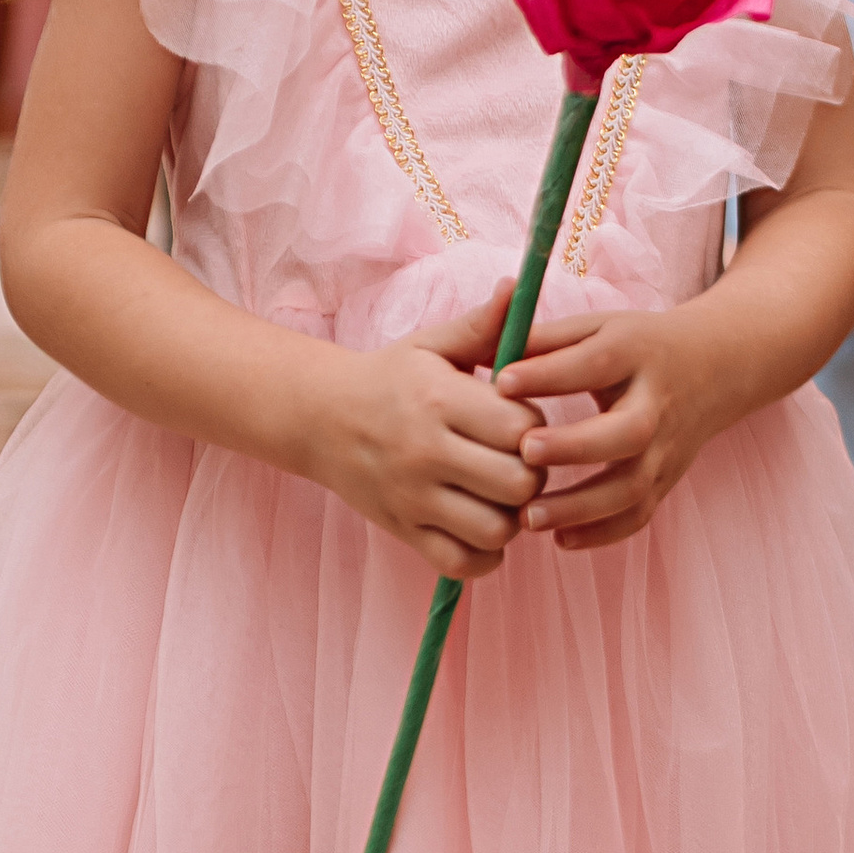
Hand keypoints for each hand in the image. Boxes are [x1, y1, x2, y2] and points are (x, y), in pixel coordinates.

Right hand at [309, 283, 542, 579]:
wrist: (319, 418)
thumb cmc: (390, 378)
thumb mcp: (431, 346)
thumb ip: (481, 326)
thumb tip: (516, 289)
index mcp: (440, 400)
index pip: (522, 427)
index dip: (534, 427)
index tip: (519, 421)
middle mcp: (426, 452)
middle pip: (519, 483)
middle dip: (532, 474)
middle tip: (519, 461)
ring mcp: (412, 497)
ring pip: (497, 529)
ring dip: (511, 517)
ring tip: (500, 495)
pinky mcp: (403, 531)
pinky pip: (463, 563)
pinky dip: (483, 554)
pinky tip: (480, 525)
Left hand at [497, 298, 756, 553]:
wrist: (716, 367)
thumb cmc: (637, 346)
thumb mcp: (599, 327)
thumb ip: (547, 340)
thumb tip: (490, 349)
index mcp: (636, 353)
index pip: (594, 363)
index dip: (549, 373)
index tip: (500, 382)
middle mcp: (657, 404)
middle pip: (627, 433)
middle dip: (575, 446)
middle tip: (524, 452)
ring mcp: (667, 448)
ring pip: (632, 486)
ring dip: (581, 507)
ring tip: (528, 517)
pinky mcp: (668, 479)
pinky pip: (639, 515)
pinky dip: (602, 533)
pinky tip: (560, 539)